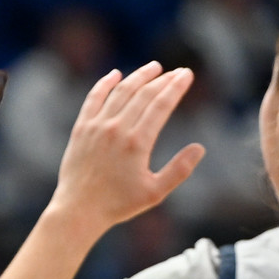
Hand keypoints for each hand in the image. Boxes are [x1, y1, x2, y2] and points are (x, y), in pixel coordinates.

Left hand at [43, 62, 204, 235]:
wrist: (79, 210)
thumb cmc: (118, 204)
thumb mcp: (155, 192)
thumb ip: (179, 170)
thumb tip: (200, 148)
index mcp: (137, 143)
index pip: (161, 105)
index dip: (176, 87)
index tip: (187, 75)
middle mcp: (116, 129)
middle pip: (143, 94)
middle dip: (163, 79)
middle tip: (177, 72)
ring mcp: (97, 126)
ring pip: (121, 92)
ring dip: (138, 77)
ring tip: (153, 68)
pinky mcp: (81, 129)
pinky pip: (94, 99)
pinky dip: (105, 84)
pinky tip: (116, 74)